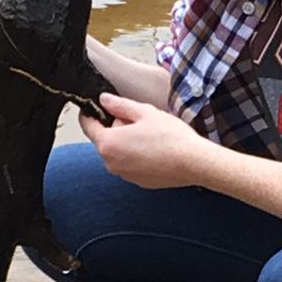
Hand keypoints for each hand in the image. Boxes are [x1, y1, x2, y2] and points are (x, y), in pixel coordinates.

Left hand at [79, 93, 213, 189]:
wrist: (194, 162)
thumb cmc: (171, 137)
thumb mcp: (144, 112)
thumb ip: (120, 105)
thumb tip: (104, 100)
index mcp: (108, 143)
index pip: (87, 126)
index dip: (90, 113)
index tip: (95, 107)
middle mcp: (111, 163)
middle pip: (104, 140)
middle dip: (115, 128)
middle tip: (138, 120)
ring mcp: (124, 175)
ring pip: (118, 153)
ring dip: (127, 143)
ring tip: (150, 136)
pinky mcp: (137, 182)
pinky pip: (130, 164)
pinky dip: (137, 156)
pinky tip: (155, 150)